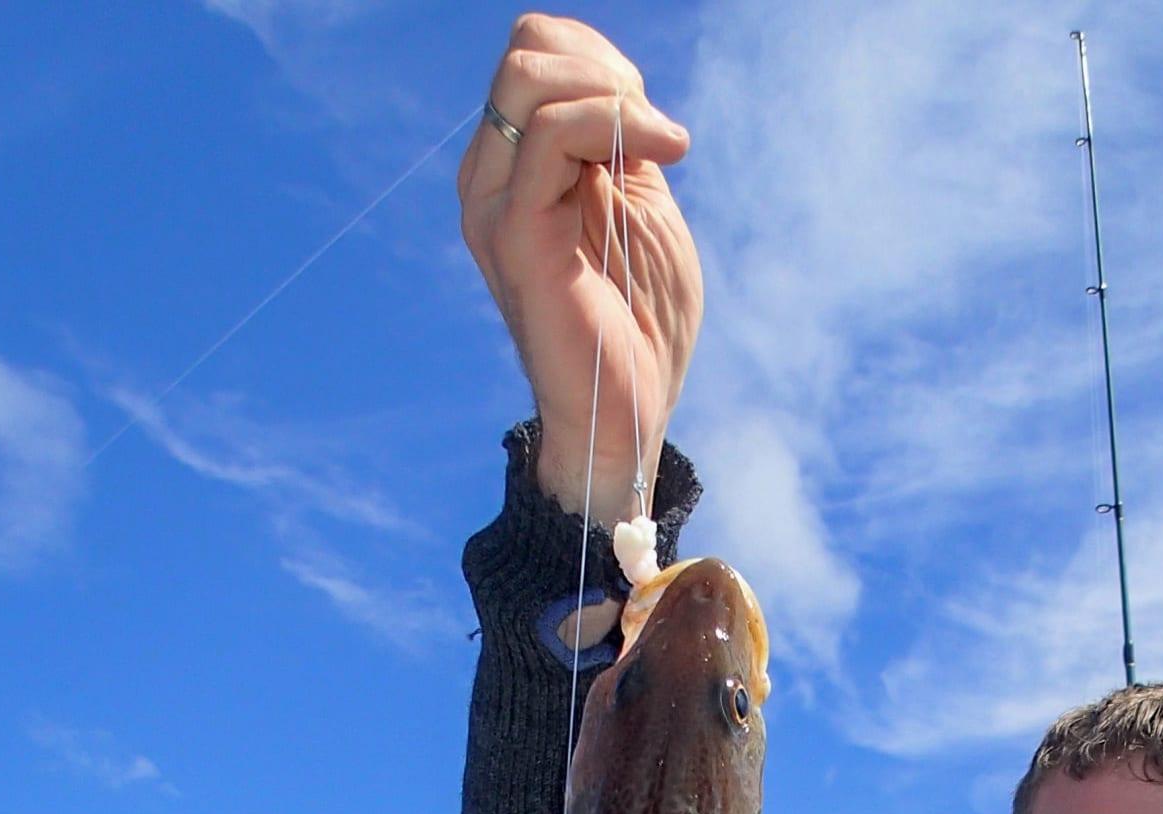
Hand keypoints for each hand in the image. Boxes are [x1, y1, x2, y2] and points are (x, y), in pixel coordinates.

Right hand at [458, 14, 703, 517]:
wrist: (625, 413)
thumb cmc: (639, 324)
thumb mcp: (639, 208)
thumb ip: (621, 145)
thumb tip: (620, 84)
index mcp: (515, 171)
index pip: (534, 55)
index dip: (600, 60)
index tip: (649, 119)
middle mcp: (491, 180)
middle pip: (527, 51)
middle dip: (607, 68)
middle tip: (654, 130)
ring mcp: (495, 203)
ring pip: (530, 76)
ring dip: (615, 92)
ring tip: (662, 143)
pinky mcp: (517, 230)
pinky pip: (555, 133)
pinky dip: (622, 122)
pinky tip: (671, 151)